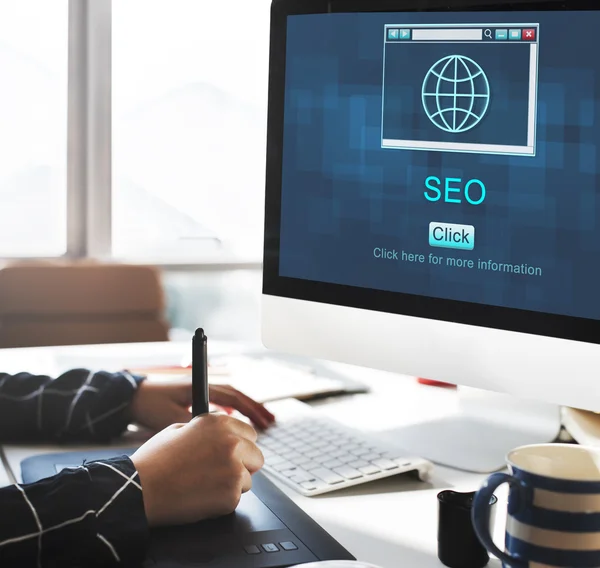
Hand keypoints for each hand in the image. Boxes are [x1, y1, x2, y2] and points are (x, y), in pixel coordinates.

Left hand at [129, 378, 274, 431]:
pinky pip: (220, 405)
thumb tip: (218, 440)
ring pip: (230, 400)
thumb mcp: (173, 419)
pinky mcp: (193, 402)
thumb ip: (196, 428)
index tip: (264, 420)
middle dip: (255, 409)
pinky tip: (237, 425)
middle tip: (271, 421)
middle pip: (236, 397)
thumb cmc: (150, 406)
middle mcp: (203, 389)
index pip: (233, 397)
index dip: (251, 408)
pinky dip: (233, 414)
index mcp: (200, 390)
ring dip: (246, 411)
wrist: (130, 398)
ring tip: (262, 422)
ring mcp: (198, 395)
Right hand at [131, 414, 263, 525]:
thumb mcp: (179, 429)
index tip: (232, 453)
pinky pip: (236, 498)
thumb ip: (207, 429)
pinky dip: (222, 501)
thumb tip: (223, 434)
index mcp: (220, 423)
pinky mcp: (232, 493)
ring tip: (204, 485)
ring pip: (248, 479)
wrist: (140, 489)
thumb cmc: (155, 461)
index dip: (240, 445)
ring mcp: (234, 468)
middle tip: (219, 473)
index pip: (250, 434)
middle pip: (256, 456)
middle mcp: (232, 442)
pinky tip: (201, 496)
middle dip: (242, 465)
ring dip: (232, 484)